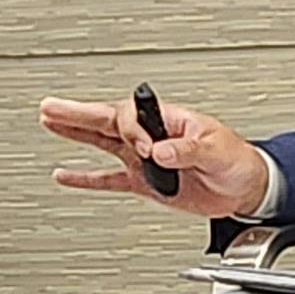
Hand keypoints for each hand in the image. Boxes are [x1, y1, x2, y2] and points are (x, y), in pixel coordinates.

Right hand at [40, 94, 270, 220]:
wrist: (245, 187)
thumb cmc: (237, 160)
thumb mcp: (217, 150)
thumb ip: (187, 150)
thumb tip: (160, 151)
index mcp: (168, 121)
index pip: (134, 118)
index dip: (133, 132)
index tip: (145, 149)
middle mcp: (152, 136)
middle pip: (106, 120)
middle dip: (78, 113)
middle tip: (51, 106)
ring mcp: (144, 159)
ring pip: (101, 141)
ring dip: (75, 133)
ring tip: (49, 121)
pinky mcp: (143, 182)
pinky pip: (107, 178)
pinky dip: (85, 178)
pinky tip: (65, 174)